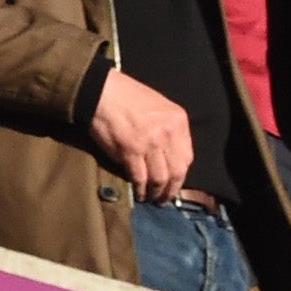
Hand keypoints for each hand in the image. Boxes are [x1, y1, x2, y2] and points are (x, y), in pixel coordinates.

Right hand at [87, 67, 194, 201]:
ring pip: (160, 177)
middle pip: (177, 171)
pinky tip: (138, 193)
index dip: (181, 175)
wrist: (102, 91)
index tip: (175, 183)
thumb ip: (169, 129)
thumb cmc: (128, 97)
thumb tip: (170, 157)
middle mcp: (168, 133)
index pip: (188, 156)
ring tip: (152, 199)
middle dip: (172, 189)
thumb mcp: (160, 107)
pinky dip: (140, 189)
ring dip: (157, 192)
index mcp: (178, 121)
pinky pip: (140, 177)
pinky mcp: (130, 151)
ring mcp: (150, 143)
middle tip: (165, 199)